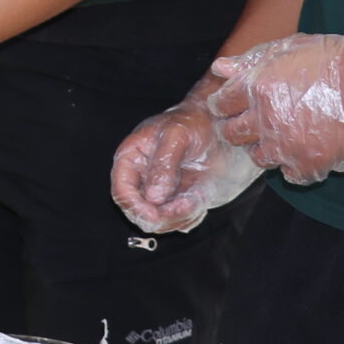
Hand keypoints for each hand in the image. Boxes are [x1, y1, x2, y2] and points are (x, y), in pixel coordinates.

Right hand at [111, 92, 259, 233]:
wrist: (221, 126)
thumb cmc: (194, 122)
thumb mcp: (177, 135)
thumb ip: (164, 165)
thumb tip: (153, 197)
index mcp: (132, 158)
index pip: (122, 191)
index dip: (134, 207)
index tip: (154, 215)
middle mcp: (143, 179)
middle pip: (138, 212)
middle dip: (159, 217)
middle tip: (184, 207)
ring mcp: (162, 192)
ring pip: (160, 222)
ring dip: (178, 218)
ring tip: (197, 200)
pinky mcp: (180, 201)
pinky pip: (179, 222)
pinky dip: (189, 218)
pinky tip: (200, 199)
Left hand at [205, 15, 343, 184]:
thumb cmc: (332, 60)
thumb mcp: (287, 50)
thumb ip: (249, 62)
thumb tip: (219, 68)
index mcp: (257, 87)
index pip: (221, 104)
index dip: (224, 104)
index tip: (231, 105)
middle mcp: (266, 119)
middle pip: (232, 134)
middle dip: (237, 128)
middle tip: (252, 122)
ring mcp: (287, 145)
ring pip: (257, 157)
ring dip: (263, 147)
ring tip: (280, 135)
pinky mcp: (310, 164)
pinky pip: (287, 173)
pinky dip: (292, 164)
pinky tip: (302, 149)